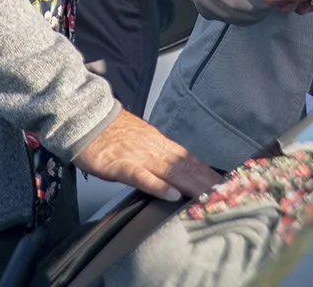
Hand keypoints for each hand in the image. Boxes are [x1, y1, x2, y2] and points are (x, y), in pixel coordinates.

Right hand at [73, 111, 219, 202]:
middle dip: (207, 181)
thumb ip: (158, 153)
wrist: (85, 118)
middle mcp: (154, 148)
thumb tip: (176, 166)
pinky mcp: (120, 164)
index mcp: (159, 143)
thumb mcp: (139, 140)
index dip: (208, 172)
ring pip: (170, 171)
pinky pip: (141, 176)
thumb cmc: (110, 131)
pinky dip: (157, 185)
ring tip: (209, 195)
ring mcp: (138, 156)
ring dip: (192, 184)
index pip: (190, 159)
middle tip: (227, 194)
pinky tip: (171, 194)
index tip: (226, 184)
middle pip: (186, 166)